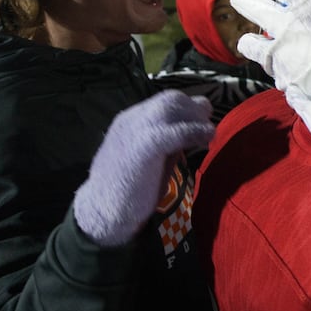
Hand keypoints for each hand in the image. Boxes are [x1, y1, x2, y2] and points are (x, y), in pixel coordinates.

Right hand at [73, 90, 213, 245]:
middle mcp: (131, 120)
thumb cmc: (128, 190)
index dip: (187, 108)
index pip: (163, 101)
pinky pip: (173, 130)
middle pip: (169, 98)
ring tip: (208, 134)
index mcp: (130, 121)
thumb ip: (167, 144)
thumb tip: (192, 134)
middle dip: (194, 109)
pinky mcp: (143, 146)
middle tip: (208, 127)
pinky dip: (194, 132)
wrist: (103, 211)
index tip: (203, 122)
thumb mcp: (150, 159)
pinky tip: (206, 139)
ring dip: (195, 117)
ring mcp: (135, 130)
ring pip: (170, 106)